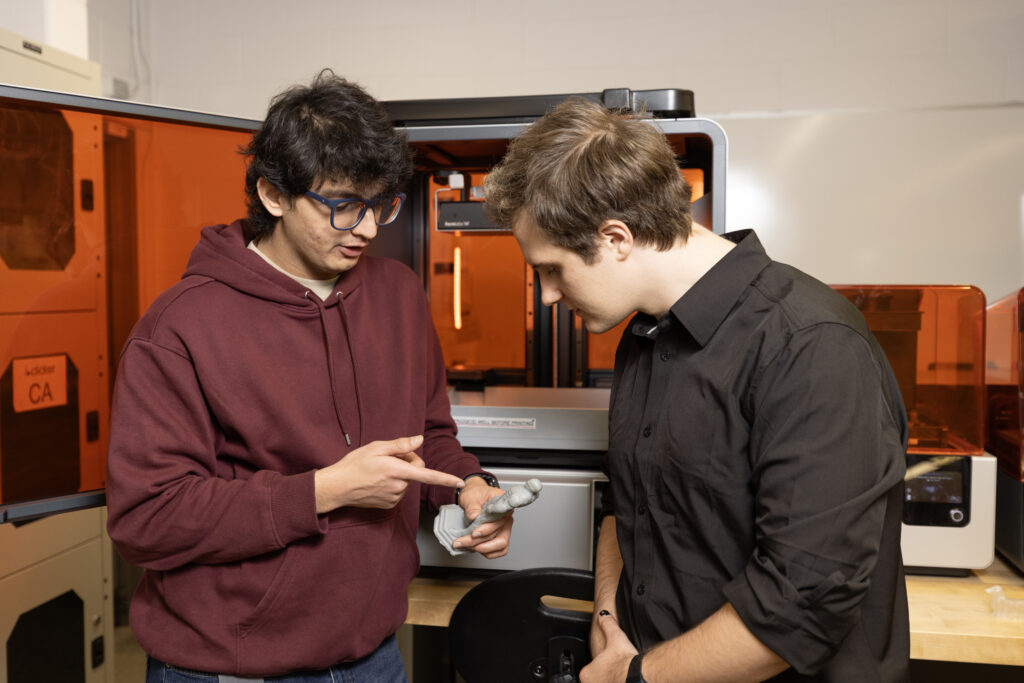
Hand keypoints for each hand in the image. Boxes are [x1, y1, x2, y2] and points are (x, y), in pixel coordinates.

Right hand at [314, 435, 463, 512]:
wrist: (337, 487)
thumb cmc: (354, 465)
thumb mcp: (376, 448)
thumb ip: (401, 445)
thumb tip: (419, 439)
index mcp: (397, 471)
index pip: (428, 475)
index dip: (446, 478)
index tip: (459, 482)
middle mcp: (398, 487)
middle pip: (416, 472)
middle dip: (408, 463)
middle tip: (389, 458)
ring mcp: (394, 498)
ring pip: (407, 482)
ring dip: (399, 474)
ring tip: (380, 471)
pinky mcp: (389, 505)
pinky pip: (398, 491)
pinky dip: (393, 484)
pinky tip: (377, 481)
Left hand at [452, 479, 513, 558]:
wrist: (474, 496)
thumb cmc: (475, 494)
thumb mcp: (470, 496)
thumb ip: (472, 505)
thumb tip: (474, 516)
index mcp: (502, 506)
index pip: (500, 521)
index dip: (487, 529)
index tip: (474, 533)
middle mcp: (506, 518)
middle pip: (498, 536)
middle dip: (478, 542)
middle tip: (461, 542)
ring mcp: (504, 528)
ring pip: (500, 546)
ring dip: (482, 549)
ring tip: (466, 545)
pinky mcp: (500, 536)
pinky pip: (499, 550)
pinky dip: (487, 552)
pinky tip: (475, 547)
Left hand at [579, 611, 636, 682]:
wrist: (636, 676)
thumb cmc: (624, 661)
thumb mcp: (615, 637)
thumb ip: (607, 624)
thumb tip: (603, 615)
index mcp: (587, 673)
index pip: (589, 670)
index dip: (599, 665)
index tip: (608, 664)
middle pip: (596, 679)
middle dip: (604, 675)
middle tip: (615, 669)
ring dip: (610, 679)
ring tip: (620, 674)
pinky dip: (617, 681)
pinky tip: (623, 678)